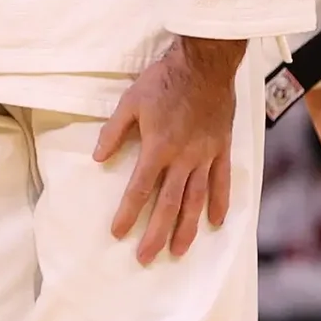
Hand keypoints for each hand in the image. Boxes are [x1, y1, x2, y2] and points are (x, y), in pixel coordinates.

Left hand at [93, 36, 245, 263]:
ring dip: (187, 228)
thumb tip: (98, 158)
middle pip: (169, 204)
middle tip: (146, 258)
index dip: (128, 214)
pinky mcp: (221, 148)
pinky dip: (220, 202)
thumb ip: (114, 132)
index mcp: (158, 148)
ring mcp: (205, 155)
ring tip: (179, 251)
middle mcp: (183, 158)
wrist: (205, 62)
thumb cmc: (164, 79)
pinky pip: (222, 180)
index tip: (118, 233)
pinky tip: (216, 222)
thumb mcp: (131, 101)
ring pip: (196, 199)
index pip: (139, 189)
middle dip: (156, 234)